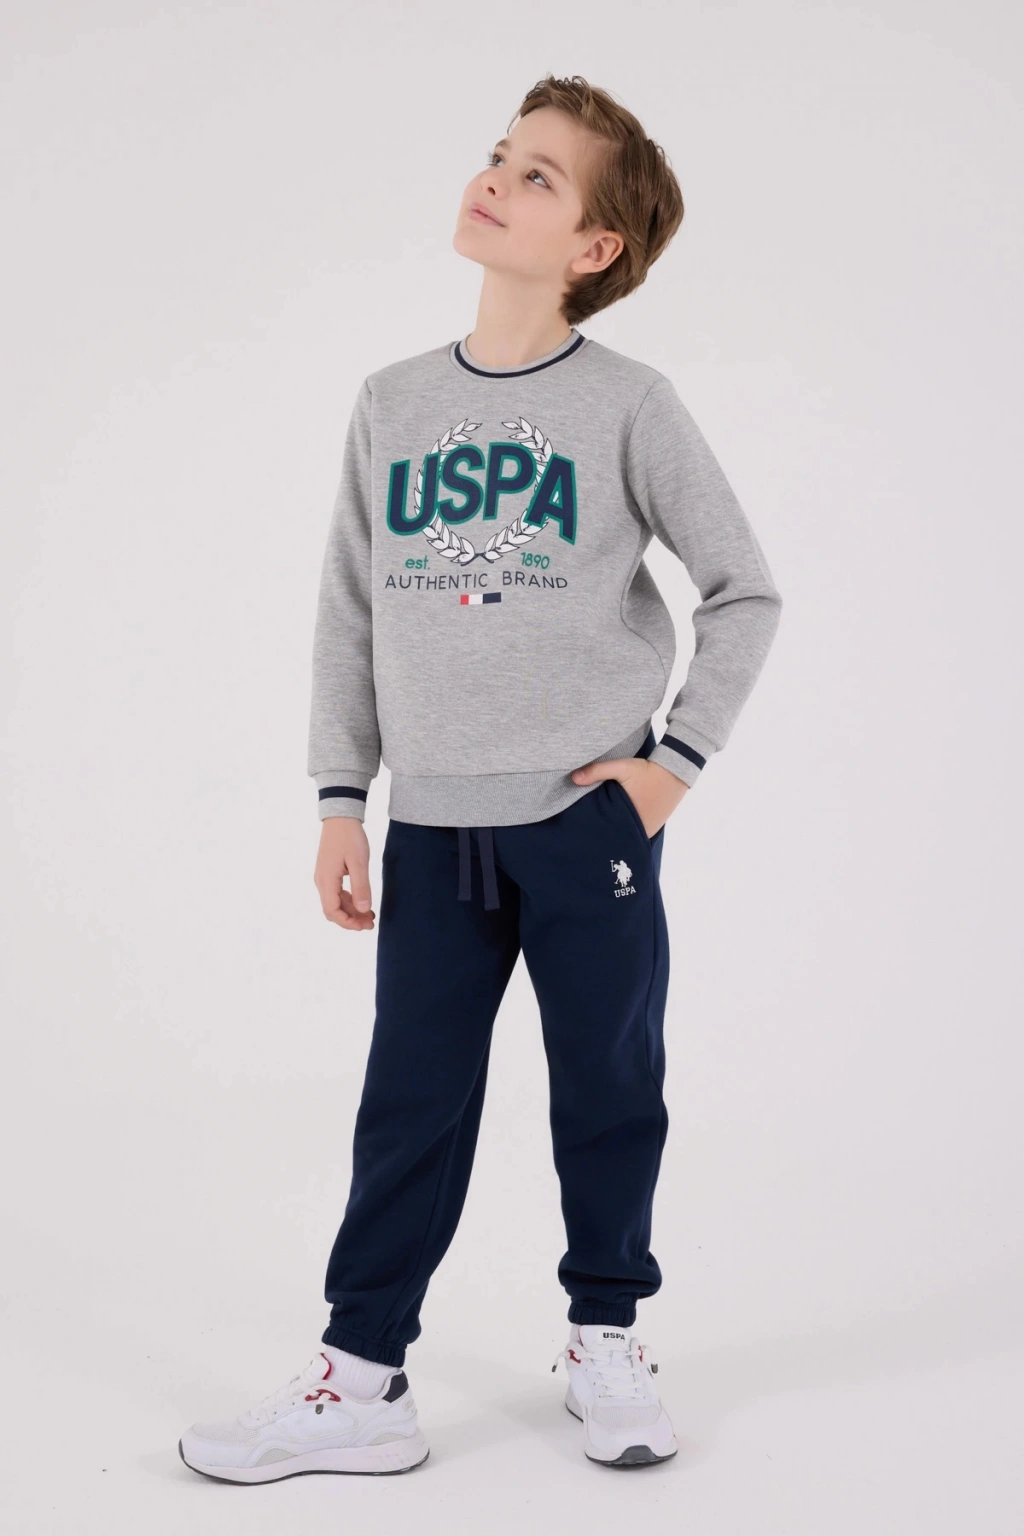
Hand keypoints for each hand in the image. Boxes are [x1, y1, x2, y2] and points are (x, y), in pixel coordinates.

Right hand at [314, 817, 375, 930]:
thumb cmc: (349, 837)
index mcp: (326, 880)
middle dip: (351, 920)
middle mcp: (322, 881)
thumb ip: (361, 886)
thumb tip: (363, 910)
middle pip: (332, 910)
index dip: (347, 923)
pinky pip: (337, 894)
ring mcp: (324, 877)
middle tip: (371, 924)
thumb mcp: (359, 862)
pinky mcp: (329, 873)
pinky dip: (349, 901)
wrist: (340, 817)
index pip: (332, 911)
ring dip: (351, 912)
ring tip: (370, 916)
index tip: (364, 926)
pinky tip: (363, 902)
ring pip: (335, 903)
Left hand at [571, 756, 687, 836]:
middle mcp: (642, 831)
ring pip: (627, 835)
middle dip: (604, 835)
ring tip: (599, 828)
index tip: (582, 833)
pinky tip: (617, 821)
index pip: (609, 836)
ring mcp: (650, 830)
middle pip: (618, 838)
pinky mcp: (655, 825)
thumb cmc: (647, 771)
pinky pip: (636, 830)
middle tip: (586, 833)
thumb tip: (573, 778)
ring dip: (616, 831)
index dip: (596, 835)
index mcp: (632, 822)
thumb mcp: (622, 768)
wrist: (675, 770)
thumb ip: (598, 771)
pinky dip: (627, 827)